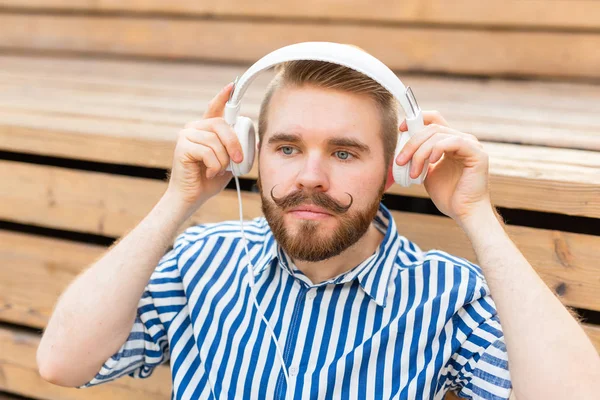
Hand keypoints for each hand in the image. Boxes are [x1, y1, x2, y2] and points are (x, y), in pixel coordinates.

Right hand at [165, 82, 243, 211]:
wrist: (192, 197)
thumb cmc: (209, 179)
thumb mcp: (229, 162)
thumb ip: (237, 150)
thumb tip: (254, 142)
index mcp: (205, 129)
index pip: (214, 108)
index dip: (223, 97)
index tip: (232, 86)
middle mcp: (194, 128)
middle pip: (221, 125)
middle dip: (234, 143)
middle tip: (239, 159)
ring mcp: (186, 136)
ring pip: (215, 141)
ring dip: (223, 159)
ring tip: (219, 170)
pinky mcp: (182, 147)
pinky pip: (207, 152)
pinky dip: (214, 166)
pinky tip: (209, 173)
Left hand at [395, 111, 490, 222]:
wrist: (464, 212)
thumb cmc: (447, 195)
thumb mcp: (426, 172)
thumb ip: (418, 157)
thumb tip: (400, 149)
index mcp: (450, 142)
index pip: (434, 120)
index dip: (416, 120)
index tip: (400, 130)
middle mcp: (462, 139)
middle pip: (432, 128)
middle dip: (412, 143)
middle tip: (400, 161)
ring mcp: (471, 145)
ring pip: (438, 135)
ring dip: (420, 153)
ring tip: (413, 172)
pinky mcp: (477, 153)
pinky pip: (454, 141)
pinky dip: (438, 149)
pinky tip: (431, 162)